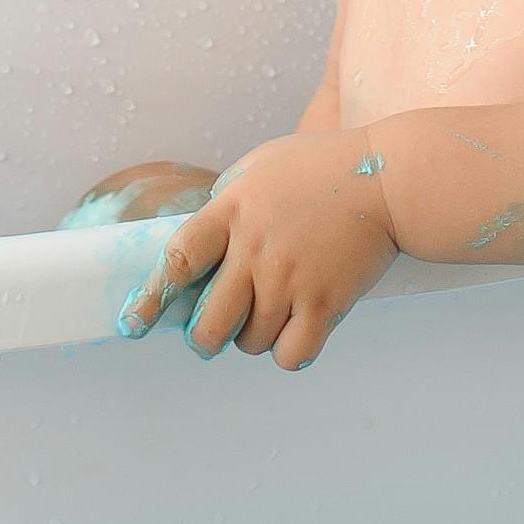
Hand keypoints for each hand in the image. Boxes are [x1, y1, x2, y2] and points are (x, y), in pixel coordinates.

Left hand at [117, 131, 398, 370]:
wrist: (390, 180)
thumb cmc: (323, 170)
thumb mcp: (260, 168)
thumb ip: (225, 204)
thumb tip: (197, 245)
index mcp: (232, 211)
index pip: (177, 260)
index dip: (152, 298)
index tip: (134, 323)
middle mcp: (255, 249)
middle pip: (207, 324)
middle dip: (204, 338)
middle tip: (211, 335)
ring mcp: (290, 278)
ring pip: (248, 343)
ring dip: (253, 338)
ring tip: (272, 315)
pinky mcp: (326, 302)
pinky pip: (290, 355)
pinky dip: (289, 353)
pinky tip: (298, 334)